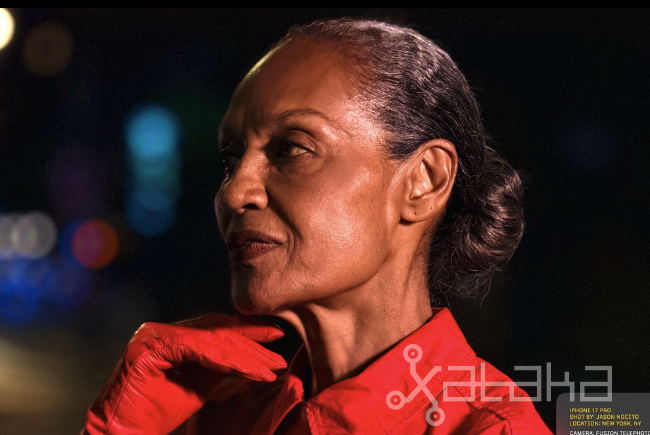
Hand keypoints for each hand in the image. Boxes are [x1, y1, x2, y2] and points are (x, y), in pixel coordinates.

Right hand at [83, 313, 286, 434]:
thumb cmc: (159, 413)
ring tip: (269, 368)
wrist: (125, 434)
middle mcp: (160, 329)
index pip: (214, 327)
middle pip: (215, 330)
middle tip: (279, 351)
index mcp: (170, 334)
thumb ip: (218, 364)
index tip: (276, 335)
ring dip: (244, 355)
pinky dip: (226, 360)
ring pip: (210, 340)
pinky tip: (248, 371)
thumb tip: (248, 353)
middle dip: (251, 341)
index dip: (247, 331)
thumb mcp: (199, 383)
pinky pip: (197, 350)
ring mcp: (153, 336)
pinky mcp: (150, 349)